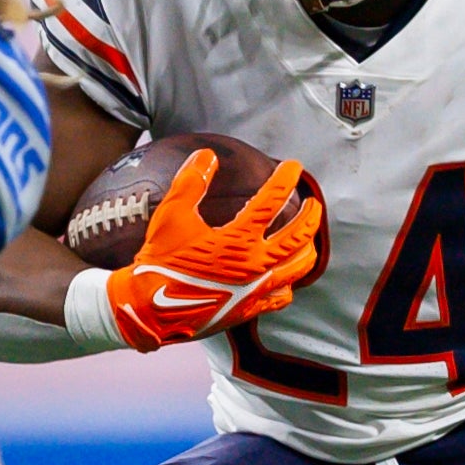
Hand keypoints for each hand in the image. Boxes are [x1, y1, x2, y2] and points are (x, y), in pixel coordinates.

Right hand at [106, 150, 322, 351]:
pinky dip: (289, 284)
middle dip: (311, 217)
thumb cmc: (160, 261)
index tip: (293, 166)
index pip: (272, 201)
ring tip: (307, 239)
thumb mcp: (170, 216)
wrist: (151, 309)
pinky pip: (282, 296)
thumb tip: (207, 155)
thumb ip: (191, 182)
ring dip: (307, 249)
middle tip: (313, 204)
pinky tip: (285, 277)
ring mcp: (255, 290)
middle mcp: (254, 265)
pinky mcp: (249, 309)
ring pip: (298, 268)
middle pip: (298, 237)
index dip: (285, 179)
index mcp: (238, 240)